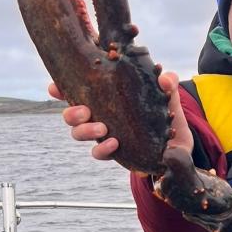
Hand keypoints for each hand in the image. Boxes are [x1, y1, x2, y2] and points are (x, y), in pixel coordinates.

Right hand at [48, 71, 192, 162]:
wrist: (176, 142)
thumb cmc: (164, 112)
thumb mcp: (167, 94)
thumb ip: (167, 83)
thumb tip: (164, 78)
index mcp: (105, 96)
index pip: (76, 90)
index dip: (60, 88)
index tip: (54, 87)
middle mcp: (99, 115)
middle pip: (71, 115)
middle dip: (71, 113)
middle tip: (85, 111)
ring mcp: (104, 134)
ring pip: (79, 134)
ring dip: (85, 131)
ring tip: (102, 128)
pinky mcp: (114, 151)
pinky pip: (99, 153)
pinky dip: (102, 149)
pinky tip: (113, 143)